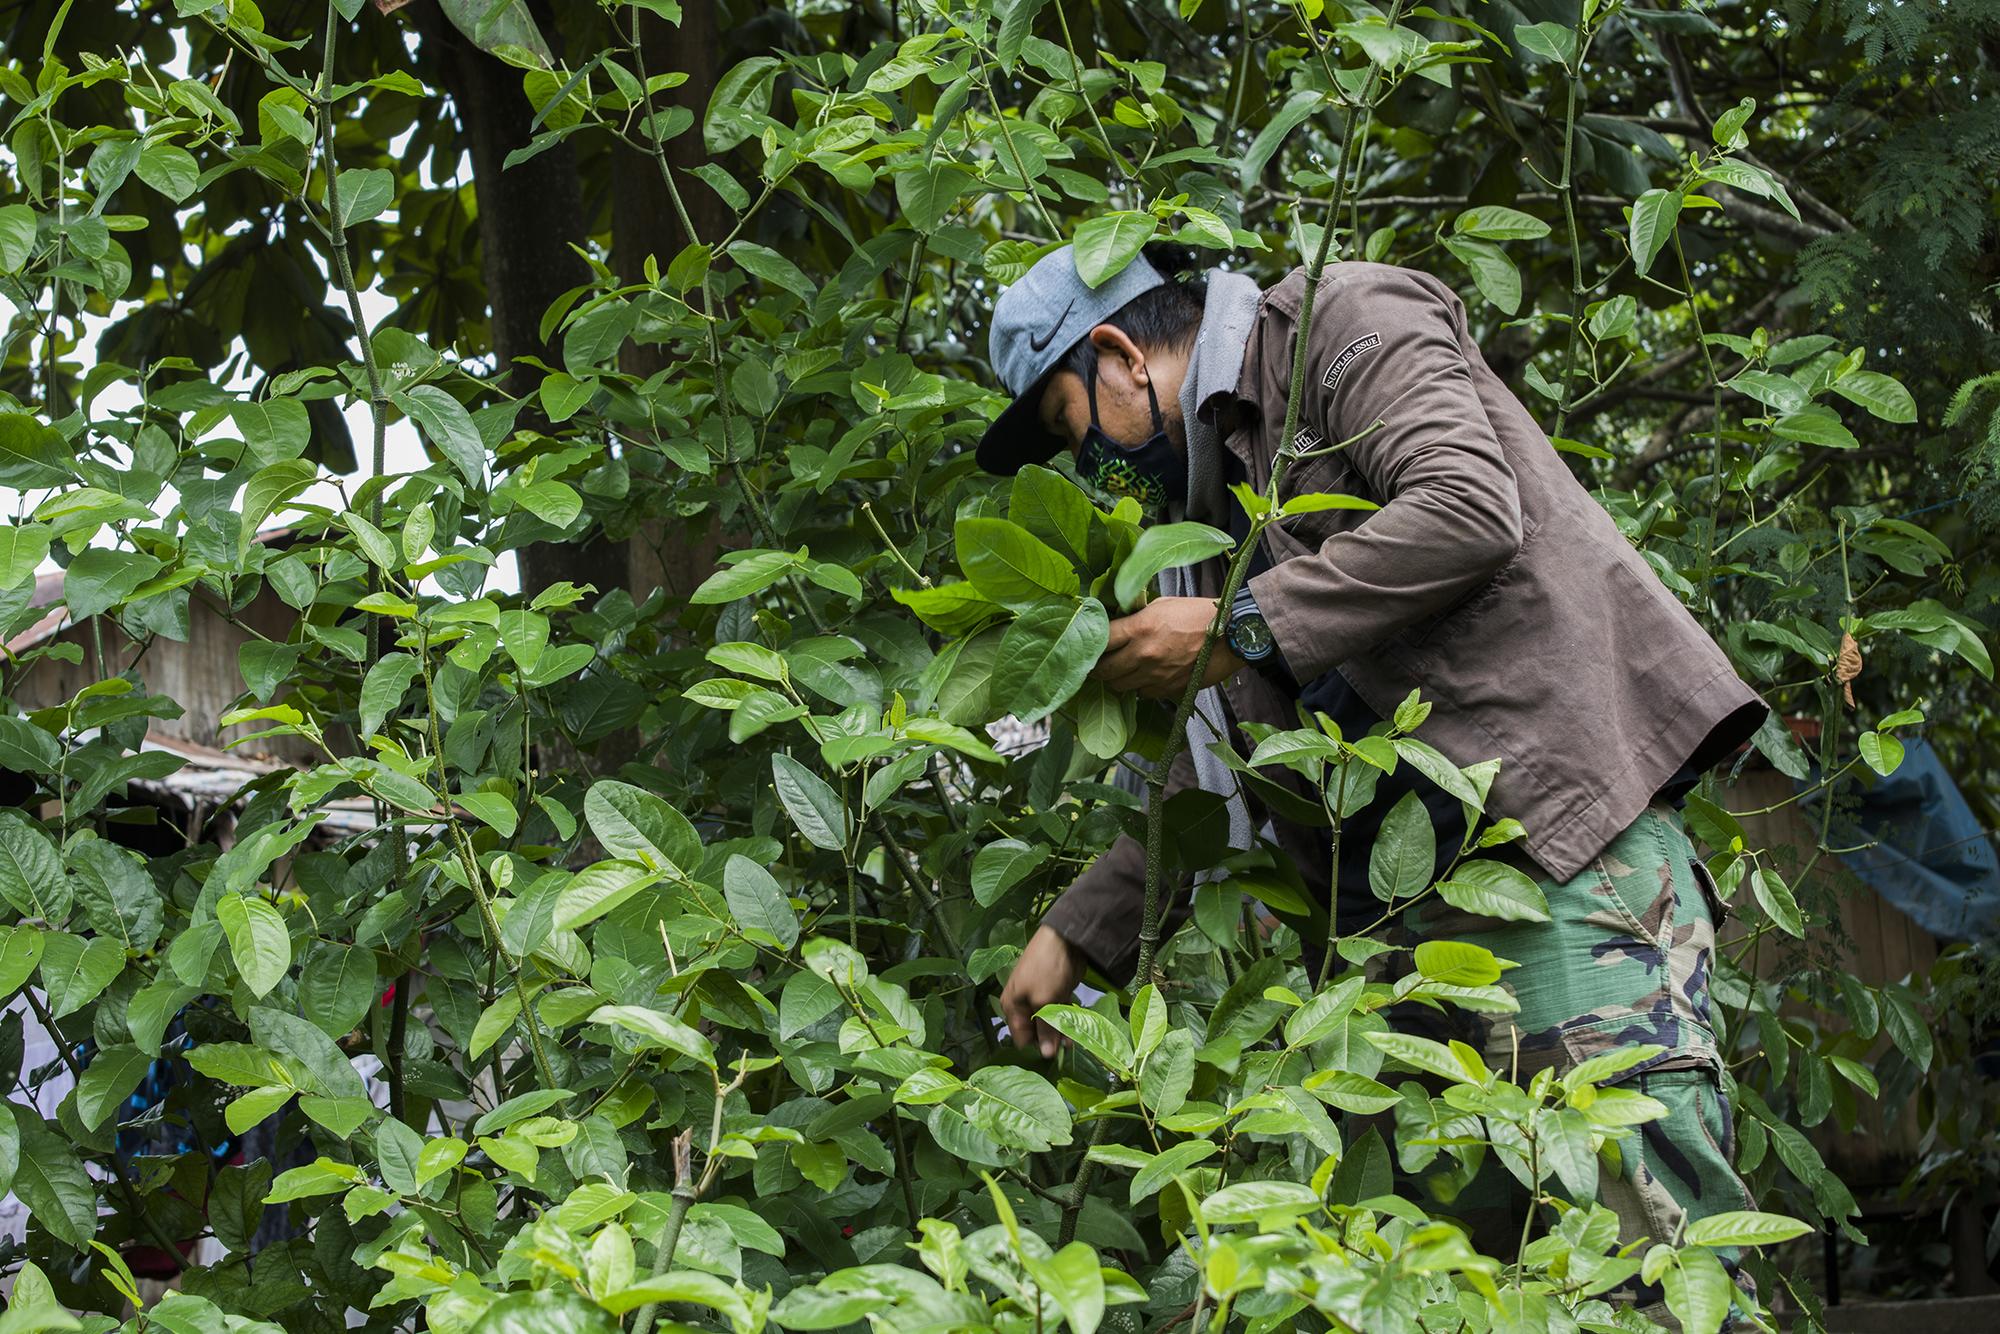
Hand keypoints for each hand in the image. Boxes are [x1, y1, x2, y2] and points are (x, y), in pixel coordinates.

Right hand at [1000, 925, 1087, 1057]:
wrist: (1064, 940)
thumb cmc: (1046, 970)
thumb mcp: (1044, 1001)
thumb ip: (1045, 1029)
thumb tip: (1046, 1055)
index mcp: (1012, 1006)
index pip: (1020, 1038)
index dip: (1036, 1047)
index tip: (1053, 1054)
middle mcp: (1022, 1004)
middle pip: (1034, 1031)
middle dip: (1049, 1040)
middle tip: (1067, 1047)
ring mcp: (1039, 998)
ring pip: (1048, 1022)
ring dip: (1060, 1032)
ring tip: (1073, 1041)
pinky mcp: (1054, 993)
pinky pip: (1057, 1013)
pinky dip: (1065, 1020)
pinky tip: (1075, 1030)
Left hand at [1093, 596, 1245, 698]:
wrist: (1232, 635)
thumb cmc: (1198, 614)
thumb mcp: (1162, 604)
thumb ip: (1136, 615)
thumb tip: (1116, 621)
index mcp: (1139, 628)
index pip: (1100, 640)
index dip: (1091, 642)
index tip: (1090, 642)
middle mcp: (1143, 655)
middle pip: (1104, 670)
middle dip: (1098, 667)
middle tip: (1099, 661)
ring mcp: (1155, 675)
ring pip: (1119, 687)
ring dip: (1117, 679)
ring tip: (1121, 669)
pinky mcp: (1168, 689)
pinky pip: (1142, 694)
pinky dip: (1139, 687)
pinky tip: (1144, 676)